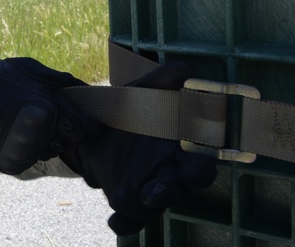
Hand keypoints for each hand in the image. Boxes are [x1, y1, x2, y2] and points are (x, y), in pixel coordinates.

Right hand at [0, 57, 86, 174]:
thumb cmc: (2, 78)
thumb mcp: (32, 69)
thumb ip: (61, 81)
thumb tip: (86, 90)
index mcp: (49, 110)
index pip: (83, 128)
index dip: (84, 123)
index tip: (80, 119)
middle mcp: (41, 134)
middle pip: (68, 141)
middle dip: (65, 131)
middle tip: (50, 118)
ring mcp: (27, 150)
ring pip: (51, 150)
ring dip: (48, 140)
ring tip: (30, 124)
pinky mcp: (14, 161)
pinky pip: (33, 157)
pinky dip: (30, 149)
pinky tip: (18, 133)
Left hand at [57, 62, 217, 234]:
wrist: (93, 124)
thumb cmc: (129, 108)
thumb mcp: (143, 90)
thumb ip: (165, 80)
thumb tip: (185, 71)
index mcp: (181, 150)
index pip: (201, 165)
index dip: (200, 168)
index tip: (191, 167)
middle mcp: (170, 173)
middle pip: (181, 189)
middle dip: (173, 190)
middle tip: (158, 190)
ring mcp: (149, 188)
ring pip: (157, 206)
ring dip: (148, 206)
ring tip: (136, 197)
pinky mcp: (127, 198)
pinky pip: (132, 219)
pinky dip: (126, 224)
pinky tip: (114, 223)